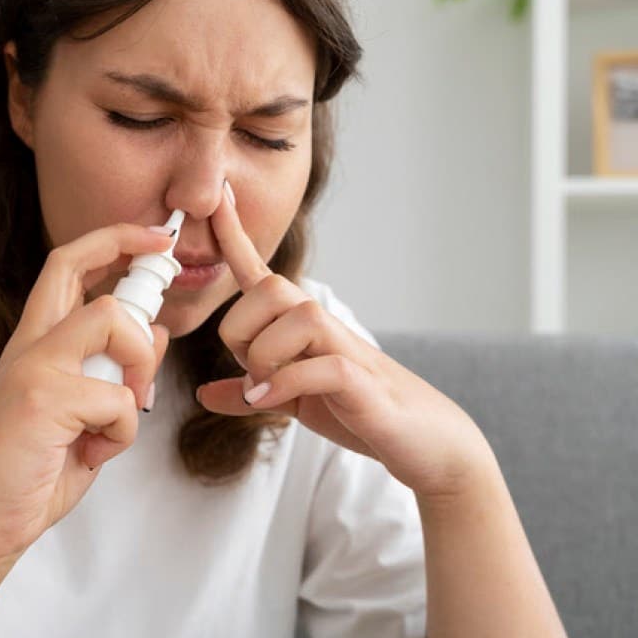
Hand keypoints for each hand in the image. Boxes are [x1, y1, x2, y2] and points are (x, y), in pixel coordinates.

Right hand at [0, 223, 172, 568]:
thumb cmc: (36, 469)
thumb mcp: (89, 412)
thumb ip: (118, 370)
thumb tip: (157, 330)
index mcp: (36, 342)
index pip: (67, 264)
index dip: (114, 240)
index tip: (156, 238)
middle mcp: (29, 344)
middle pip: (75, 264)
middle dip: (130, 255)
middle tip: (162, 280)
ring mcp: (33, 366)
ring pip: (111, 319)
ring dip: (138, 365)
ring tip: (122, 410)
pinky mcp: (43, 398)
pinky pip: (118, 397)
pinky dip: (123, 430)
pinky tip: (95, 451)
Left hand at [195, 180, 495, 500]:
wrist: (431, 442)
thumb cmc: (363, 412)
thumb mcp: (296, 404)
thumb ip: (254, 393)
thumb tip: (206, 392)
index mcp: (304, 328)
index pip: (262, 273)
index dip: (236, 235)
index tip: (217, 195)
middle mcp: (326, 328)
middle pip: (271, 288)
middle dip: (241, 329)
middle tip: (248, 371)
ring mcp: (348, 351)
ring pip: (298, 316)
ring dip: (264, 357)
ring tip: (261, 392)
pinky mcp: (365, 385)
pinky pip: (321, 366)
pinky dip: (283, 384)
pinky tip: (266, 403)